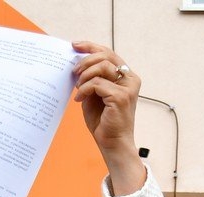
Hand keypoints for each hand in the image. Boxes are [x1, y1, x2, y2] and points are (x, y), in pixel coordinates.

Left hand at [71, 42, 142, 194]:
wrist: (112, 144)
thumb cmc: (104, 122)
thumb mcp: (94, 96)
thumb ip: (90, 80)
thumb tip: (76, 64)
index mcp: (126, 77)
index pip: (108, 53)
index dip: (91, 47)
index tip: (75, 45)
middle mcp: (130, 79)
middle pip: (106, 55)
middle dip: (85, 60)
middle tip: (73, 72)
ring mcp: (128, 87)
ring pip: (102, 67)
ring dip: (85, 75)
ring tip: (77, 87)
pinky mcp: (121, 97)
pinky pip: (97, 84)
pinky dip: (85, 89)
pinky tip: (79, 100)